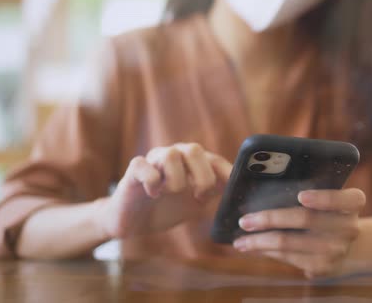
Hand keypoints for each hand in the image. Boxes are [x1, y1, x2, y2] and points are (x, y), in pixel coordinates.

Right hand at [98, 143, 231, 238]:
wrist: (134, 222)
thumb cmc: (167, 209)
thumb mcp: (195, 203)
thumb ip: (214, 193)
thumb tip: (238, 191)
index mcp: (192, 162)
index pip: (214, 159)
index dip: (225, 172)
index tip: (229, 189)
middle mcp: (174, 155)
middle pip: (194, 149)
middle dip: (202, 176)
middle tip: (198, 196)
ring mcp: (153, 160)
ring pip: (170, 155)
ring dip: (176, 180)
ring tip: (169, 194)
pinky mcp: (134, 170)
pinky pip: (144, 166)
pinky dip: (152, 181)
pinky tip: (153, 194)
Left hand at [232, 188, 365, 277]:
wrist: (343, 241)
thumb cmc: (323, 207)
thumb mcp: (323, 190)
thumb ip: (298, 177)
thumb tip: (240, 166)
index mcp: (353, 202)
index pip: (345, 198)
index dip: (324, 198)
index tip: (301, 196)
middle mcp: (349, 226)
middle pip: (306, 219)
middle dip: (271, 218)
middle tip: (245, 220)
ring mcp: (338, 249)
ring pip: (291, 243)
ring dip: (261, 242)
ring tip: (240, 240)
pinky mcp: (324, 267)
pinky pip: (289, 258)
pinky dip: (268, 251)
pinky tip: (254, 247)